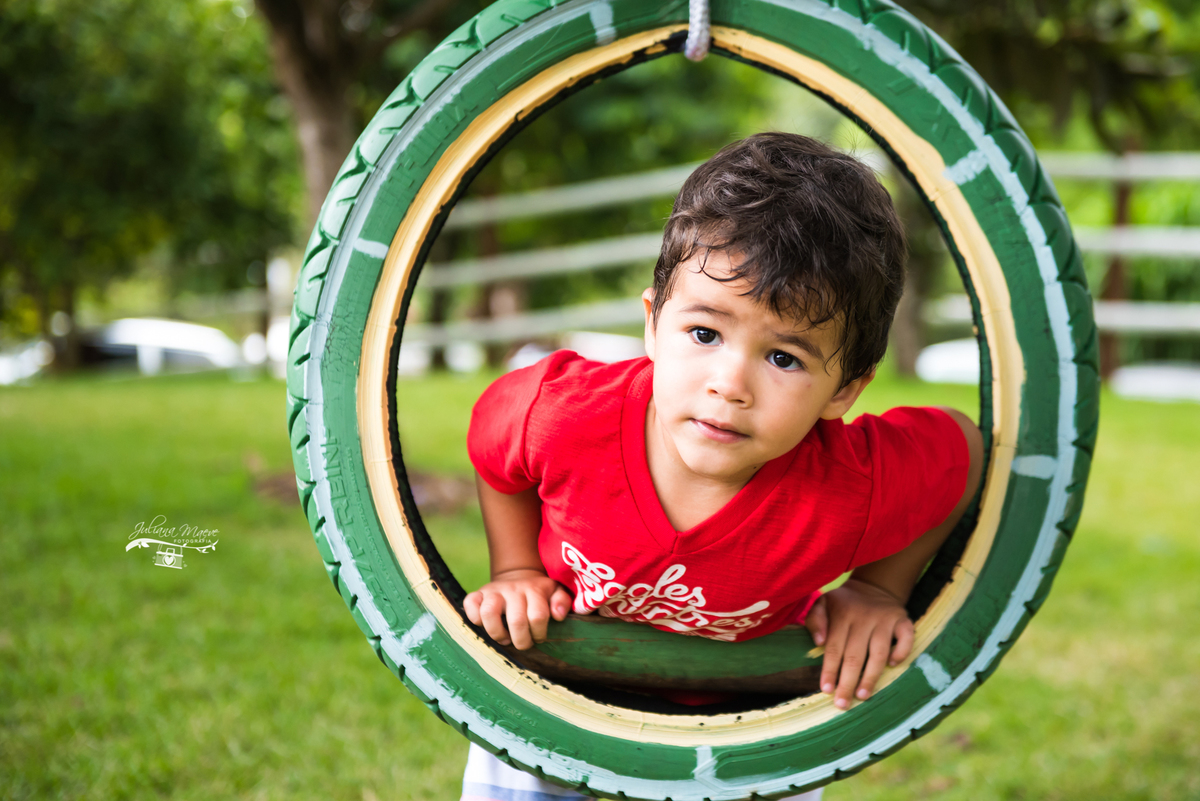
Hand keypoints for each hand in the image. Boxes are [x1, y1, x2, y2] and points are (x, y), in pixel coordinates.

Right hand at [463, 568, 571, 649]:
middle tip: (523, 643)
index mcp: (534, 590)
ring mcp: (494, 591)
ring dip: (497, 633)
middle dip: (521, 641)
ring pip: (489, 613)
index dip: (539, 633)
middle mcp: (513, 589)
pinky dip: (474, 618)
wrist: (518, 576)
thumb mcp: (556, 592)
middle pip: (516, 620)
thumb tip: (558, 615)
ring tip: (504, 638)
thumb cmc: (539, 593)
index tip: (538, 637)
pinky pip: (469, 604)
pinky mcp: (478, 593)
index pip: (538, 616)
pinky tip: (485, 625)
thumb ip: (562, 601)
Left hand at [803, 578, 914, 708]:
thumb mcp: (822, 603)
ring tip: (863, 696)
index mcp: (842, 614)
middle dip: (848, 682)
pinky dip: (902, 653)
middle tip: (842, 704)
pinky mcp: (903, 620)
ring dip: (871, 676)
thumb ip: (815, 621)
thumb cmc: (843, 604)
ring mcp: (885, 619)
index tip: (826, 690)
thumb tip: (818, 643)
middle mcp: (864, 617)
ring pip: (879, 653)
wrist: (873, 586)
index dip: (830, 671)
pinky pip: (906, 639)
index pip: (834, 648)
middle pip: (855, 656)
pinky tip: (893, 666)